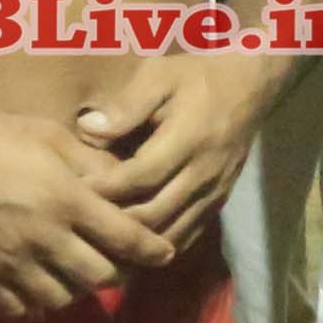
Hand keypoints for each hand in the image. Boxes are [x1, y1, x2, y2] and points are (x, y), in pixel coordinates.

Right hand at [0, 109, 166, 319]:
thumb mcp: (52, 136)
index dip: (152, 250)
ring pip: (62, 299)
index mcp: (66, 201)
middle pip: (99, 277)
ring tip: (77, 273)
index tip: (166, 254)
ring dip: (77, 290)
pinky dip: (36, 304)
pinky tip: (40, 287)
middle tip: (120, 262)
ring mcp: (11, 263)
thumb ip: (93, 162)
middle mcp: (44, 238)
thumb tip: (128, 180)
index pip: (125, 238)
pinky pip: (20, 309)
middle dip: (118, 273)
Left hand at [76, 42, 293, 253]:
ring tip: (103, 236)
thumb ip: (127, 105)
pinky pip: (187, 236)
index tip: (73, 189)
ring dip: (135, 241)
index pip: (141, 176)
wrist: (248, 87)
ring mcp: (215, 192)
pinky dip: (158, 246)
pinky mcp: (218, 202)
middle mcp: (204, 172)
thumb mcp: (160, 76)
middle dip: (114, 221)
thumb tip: (88, 130)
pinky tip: (133, 242)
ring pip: (171, 234)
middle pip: (154, 213)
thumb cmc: (196, 78)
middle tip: (81, 218)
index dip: (105, 188)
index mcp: (189, 138)